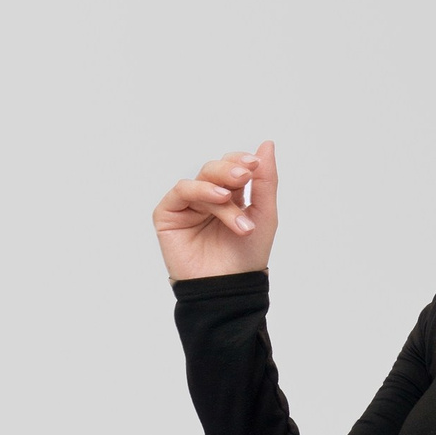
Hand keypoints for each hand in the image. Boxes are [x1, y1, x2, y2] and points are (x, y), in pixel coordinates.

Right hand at [152, 141, 277, 279]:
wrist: (228, 289)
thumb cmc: (245, 259)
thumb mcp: (264, 216)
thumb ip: (265, 181)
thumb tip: (267, 144)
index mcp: (230, 198)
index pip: (232, 167)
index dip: (241, 161)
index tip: (255, 164)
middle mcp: (207, 199)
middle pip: (215, 169)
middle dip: (230, 169)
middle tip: (245, 176)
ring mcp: (187, 206)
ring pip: (201, 180)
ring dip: (221, 189)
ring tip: (235, 203)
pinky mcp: (168, 215)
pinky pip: (182, 191)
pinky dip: (200, 190)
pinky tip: (218, 199)